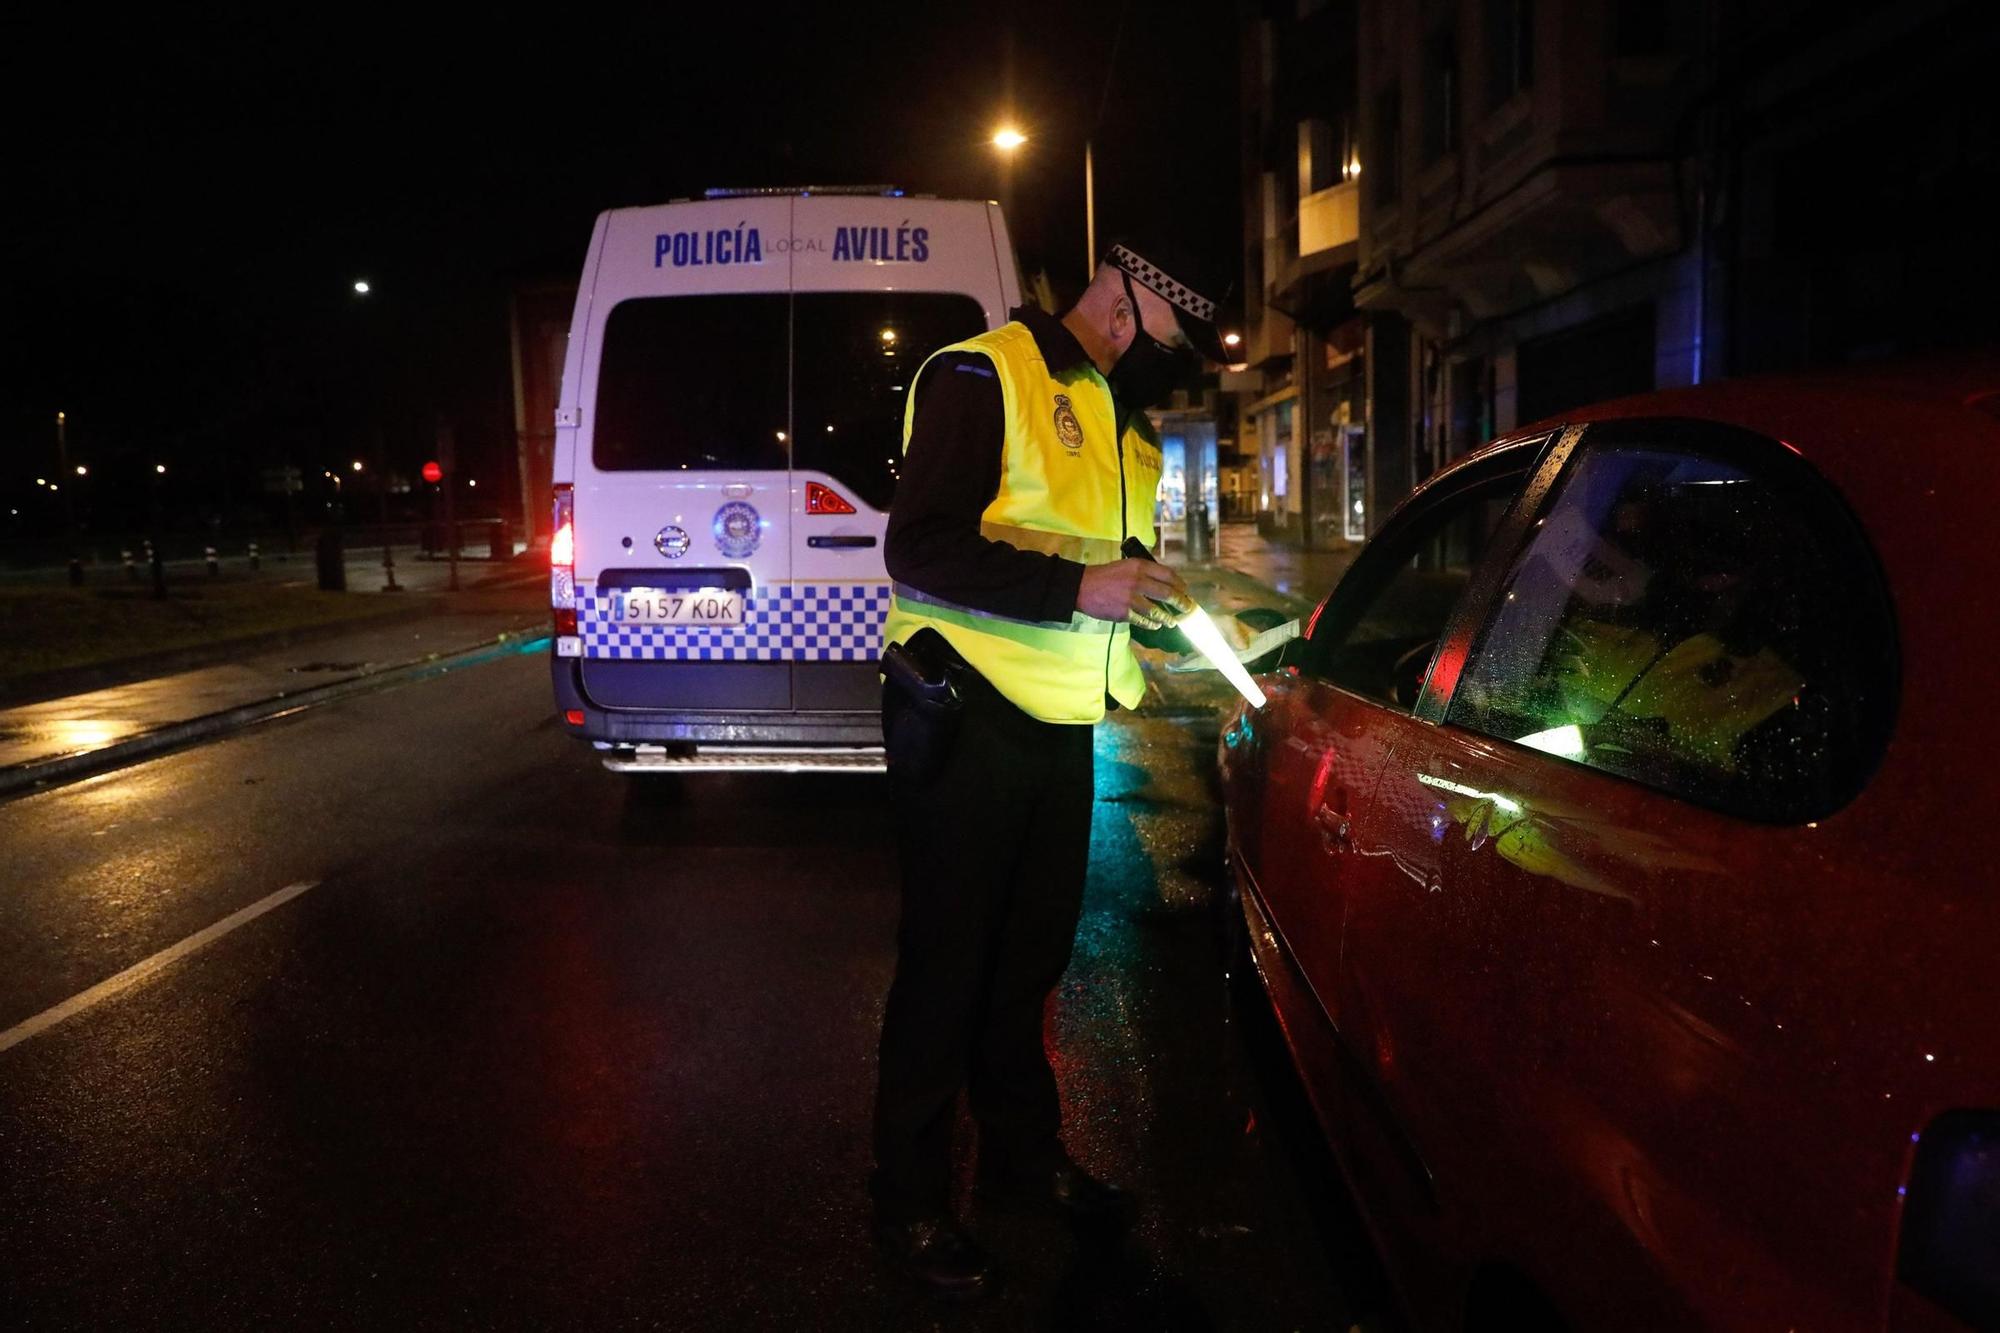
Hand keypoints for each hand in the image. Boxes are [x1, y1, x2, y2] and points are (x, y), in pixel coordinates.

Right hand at [1076, 559, 1193, 628]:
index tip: (1186, 591)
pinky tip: (1155, 625)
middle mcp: (1137, 581)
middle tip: (1188, 608)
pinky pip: (1143, 621)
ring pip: (1157, 611)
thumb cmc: (1104, 575)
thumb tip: (1165, 584)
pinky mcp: (1123, 613)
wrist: (1081, 587)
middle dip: (1182, 603)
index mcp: (1139, 566)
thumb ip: (1144, 572)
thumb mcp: (1126, 566)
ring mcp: (1130, 598)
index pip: (1168, 575)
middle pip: (1168, 593)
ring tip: (1172, 622)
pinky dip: (1152, 624)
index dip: (1181, 584)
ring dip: (1168, 618)